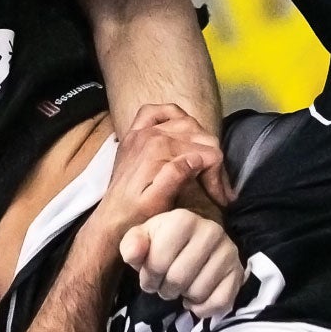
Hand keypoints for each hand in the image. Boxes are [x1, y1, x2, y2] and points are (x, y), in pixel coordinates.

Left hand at [90, 103, 222, 238]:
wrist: (110, 220)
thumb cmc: (135, 216)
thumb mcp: (157, 204)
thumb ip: (175, 178)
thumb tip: (196, 158)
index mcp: (160, 150)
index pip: (207, 153)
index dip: (218, 177)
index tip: (220, 199)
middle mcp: (152, 134)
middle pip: (201, 137)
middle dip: (214, 163)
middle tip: (217, 189)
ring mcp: (143, 131)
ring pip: (188, 123)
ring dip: (201, 142)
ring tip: (205, 168)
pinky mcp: (135, 134)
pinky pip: (157, 111)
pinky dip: (172, 115)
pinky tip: (180, 130)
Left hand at [120, 209, 244, 318]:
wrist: (189, 244)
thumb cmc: (160, 242)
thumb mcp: (141, 239)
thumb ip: (132, 245)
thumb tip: (134, 253)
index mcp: (183, 219)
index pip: (158, 262)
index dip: (148, 277)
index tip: (149, 276)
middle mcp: (211, 230)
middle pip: (179, 279)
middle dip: (165, 289)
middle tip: (164, 284)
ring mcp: (228, 251)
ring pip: (199, 292)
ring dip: (184, 297)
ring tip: (181, 286)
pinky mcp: (238, 271)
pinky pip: (221, 302)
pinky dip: (204, 308)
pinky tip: (195, 298)